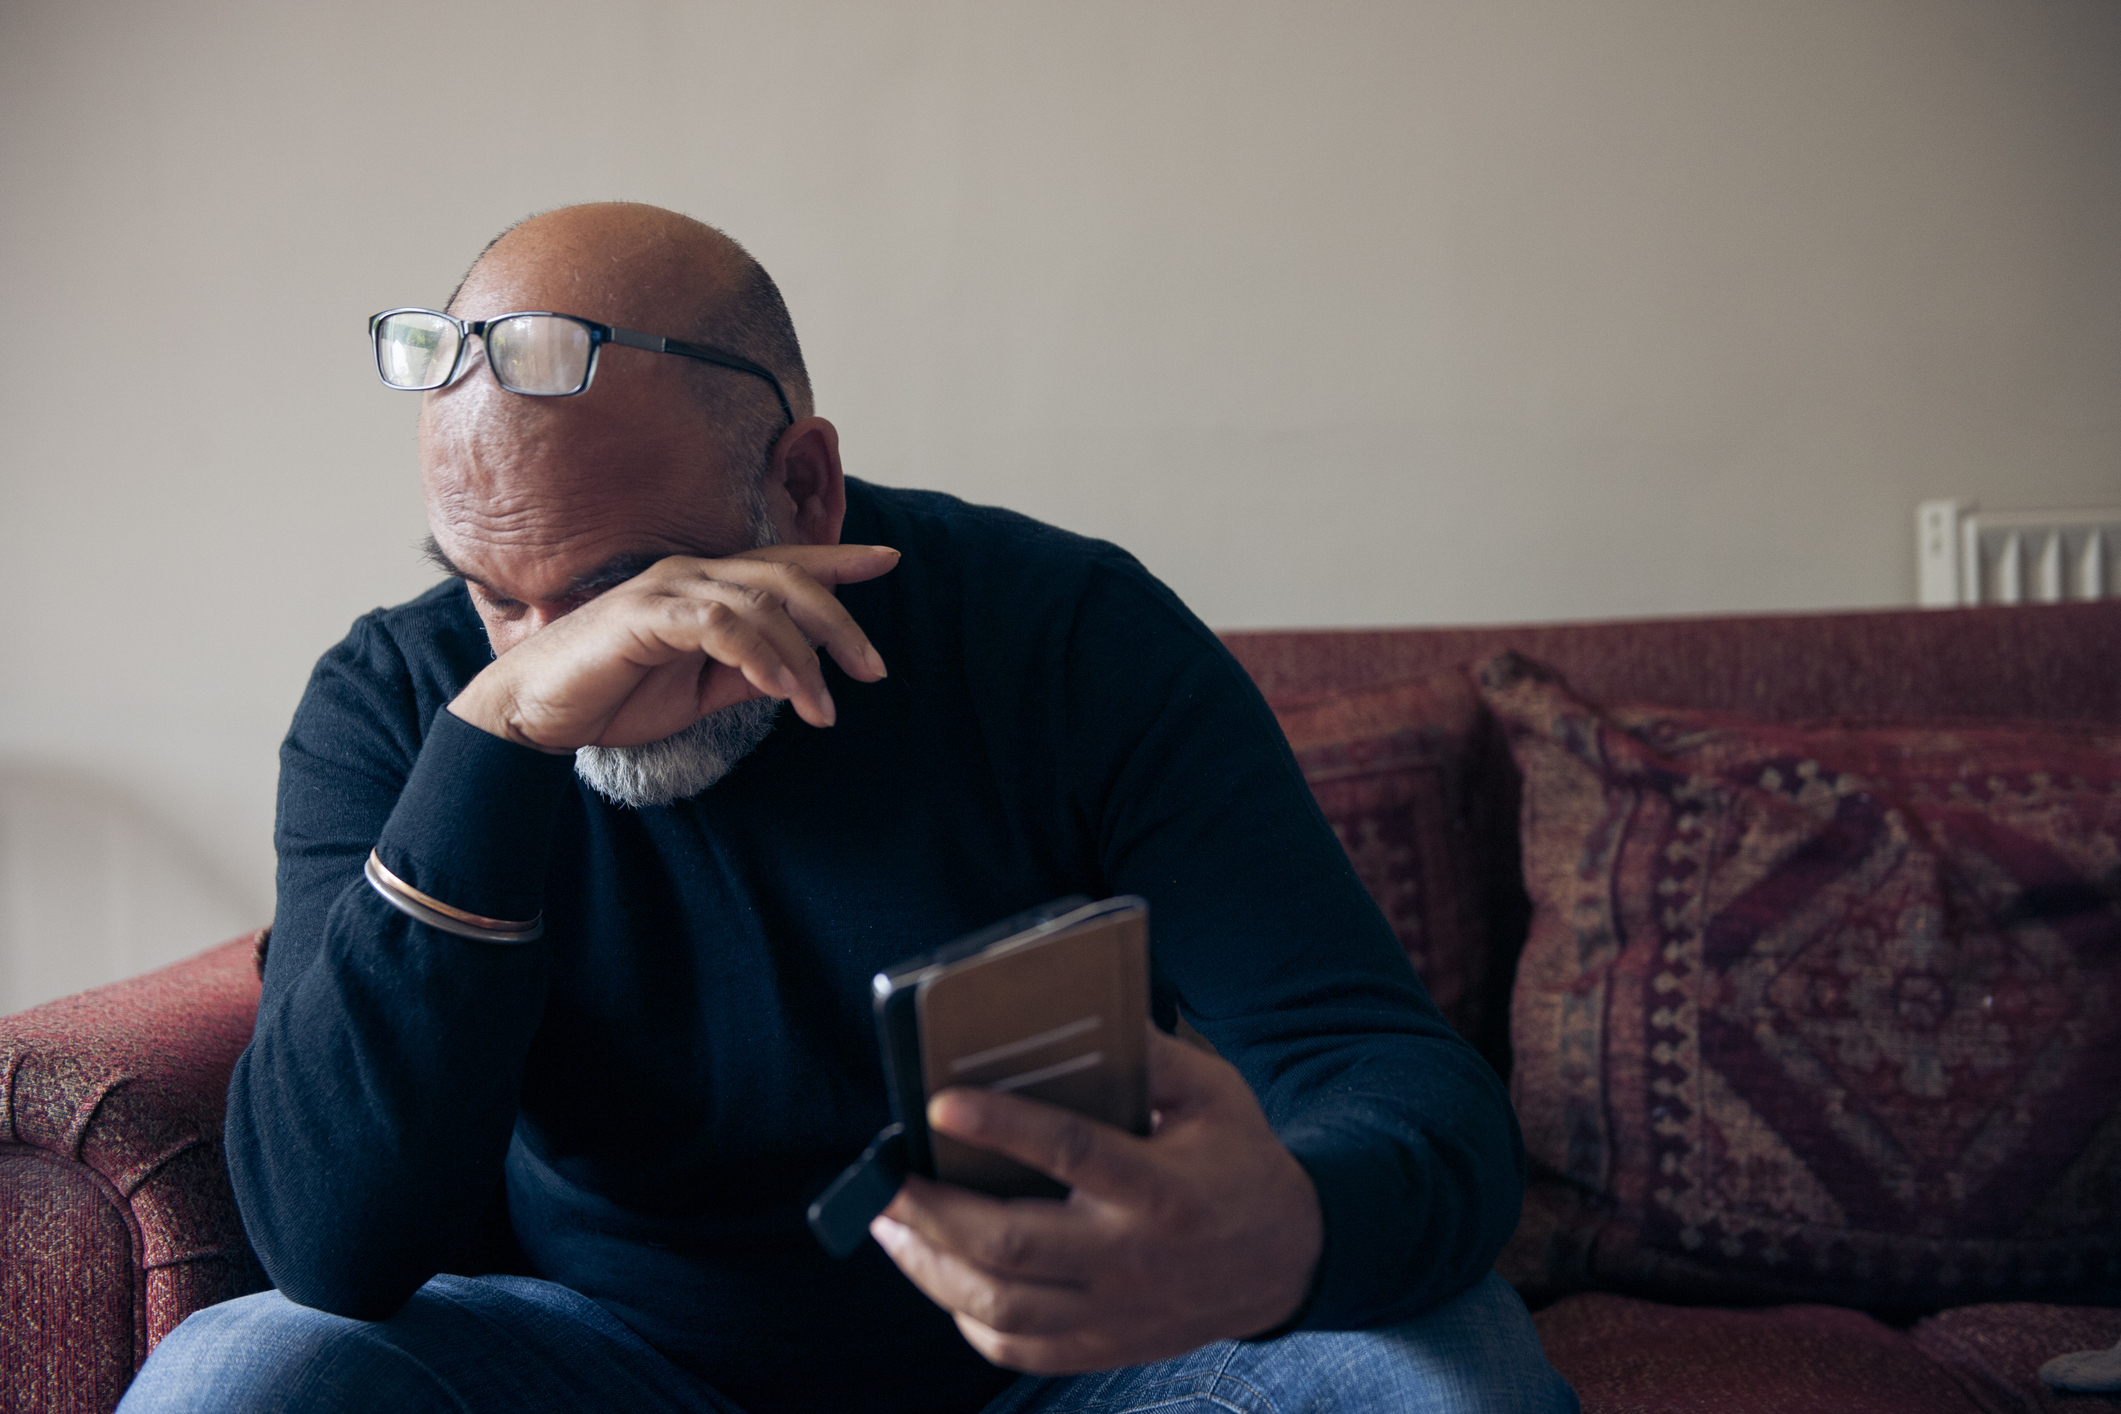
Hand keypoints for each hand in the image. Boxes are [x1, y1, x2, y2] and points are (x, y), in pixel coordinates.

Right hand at [447, 544, 898, 751]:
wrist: (534, 713)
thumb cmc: (612, 697)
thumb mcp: (697, 691)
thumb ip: (745, 675)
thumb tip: (796, 675)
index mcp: (705, 586)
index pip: (783, 564)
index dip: (837, 559)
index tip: (888, 559)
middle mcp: (691, 575)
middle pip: (786, 579)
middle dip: (839, 620)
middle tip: (873, 669)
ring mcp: (667, 590)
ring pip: (761, 605)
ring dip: (801, 660)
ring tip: (823, 710)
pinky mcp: (645, 616)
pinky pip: (721, 626)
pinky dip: (760, 656)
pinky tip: (782, 691)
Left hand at [872, 1026, 1322, 1373]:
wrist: (1289, 1263)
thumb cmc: (1240, 1162)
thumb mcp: (1216, 1094)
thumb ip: (1154, 1056)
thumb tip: (1083, 1015)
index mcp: (1162, 1188)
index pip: (1072, 1153)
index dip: (1003, 1127)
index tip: (938, 1103)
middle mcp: (1133, 1259)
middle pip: (1013, 1245)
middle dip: (934, 1210)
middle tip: (883, 1178)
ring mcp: (1115, 1314)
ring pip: (1001, 1304)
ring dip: (930, 1265)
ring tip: (889, 1220)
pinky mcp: (1104, 1347)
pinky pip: (1015, 1345)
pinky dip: (965, 1313)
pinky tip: (938, 1271)